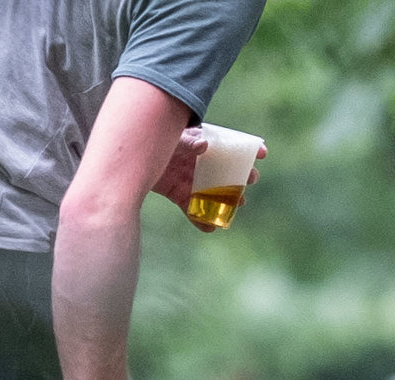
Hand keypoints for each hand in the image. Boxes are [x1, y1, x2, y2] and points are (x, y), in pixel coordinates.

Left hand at [150, 130, 264, 231]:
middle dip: (242, 178)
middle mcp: (201, 164)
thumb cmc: (157, 142)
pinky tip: (209, 228)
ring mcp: (191, 180)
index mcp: (204, 145)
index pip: (231, 144)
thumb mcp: (173, 137)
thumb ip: (188, 140)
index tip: (262, 153)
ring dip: (226, 201)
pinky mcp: (179, 195)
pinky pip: (192, 209)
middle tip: (251, 181)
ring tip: (236, 206)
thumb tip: (204, 145)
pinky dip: (200, 219)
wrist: (132, 158)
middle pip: (228, 172)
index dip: (248, 148)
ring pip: (214, 193)